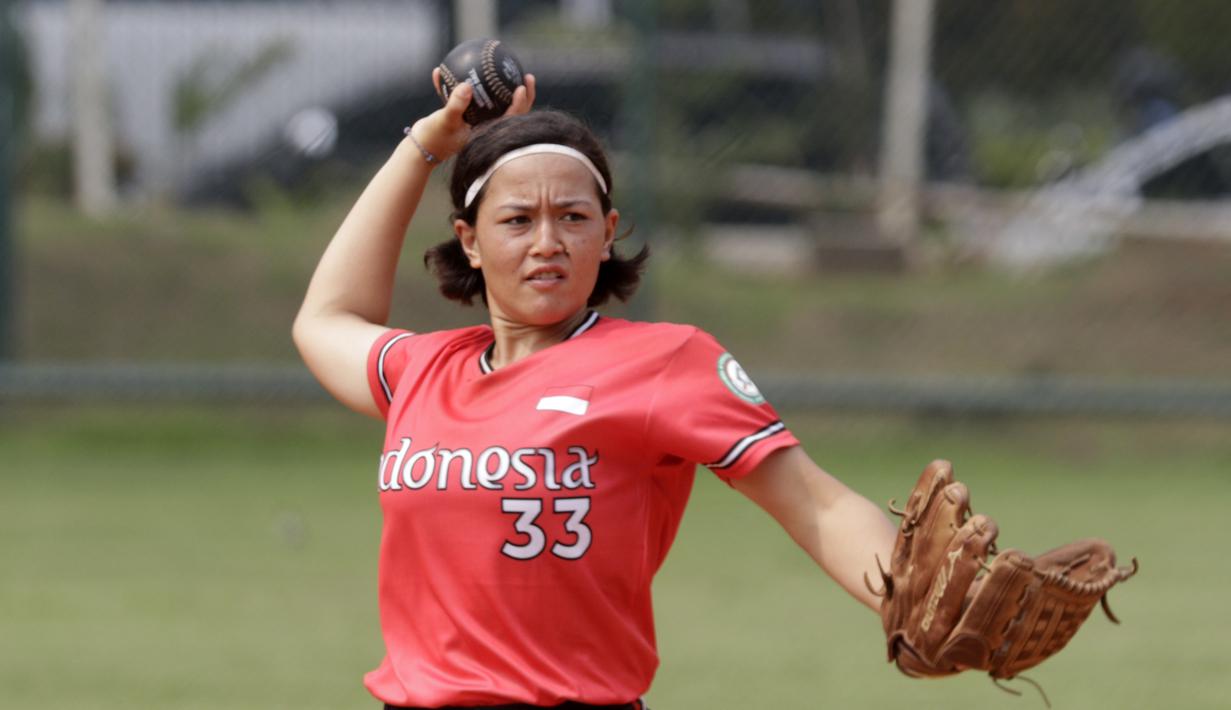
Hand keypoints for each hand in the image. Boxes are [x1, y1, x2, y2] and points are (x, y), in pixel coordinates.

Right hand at [409, 70, 537, 163]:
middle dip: (521, 94)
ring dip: (501, 87)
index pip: (510, 118)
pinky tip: (459, 68)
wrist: (420, 149)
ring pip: (494, 102)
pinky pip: (470, 97)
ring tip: (506, 67)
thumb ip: (455, 105)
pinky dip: (467, 84)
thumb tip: (467, 86)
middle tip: (526, 75)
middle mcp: (486, 127)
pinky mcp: (465, 115)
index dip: (520, 103)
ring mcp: (476, 121)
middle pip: (510, 110)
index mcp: (487, 132)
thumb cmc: (434, 138)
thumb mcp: (445, 121)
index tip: (522, 86)